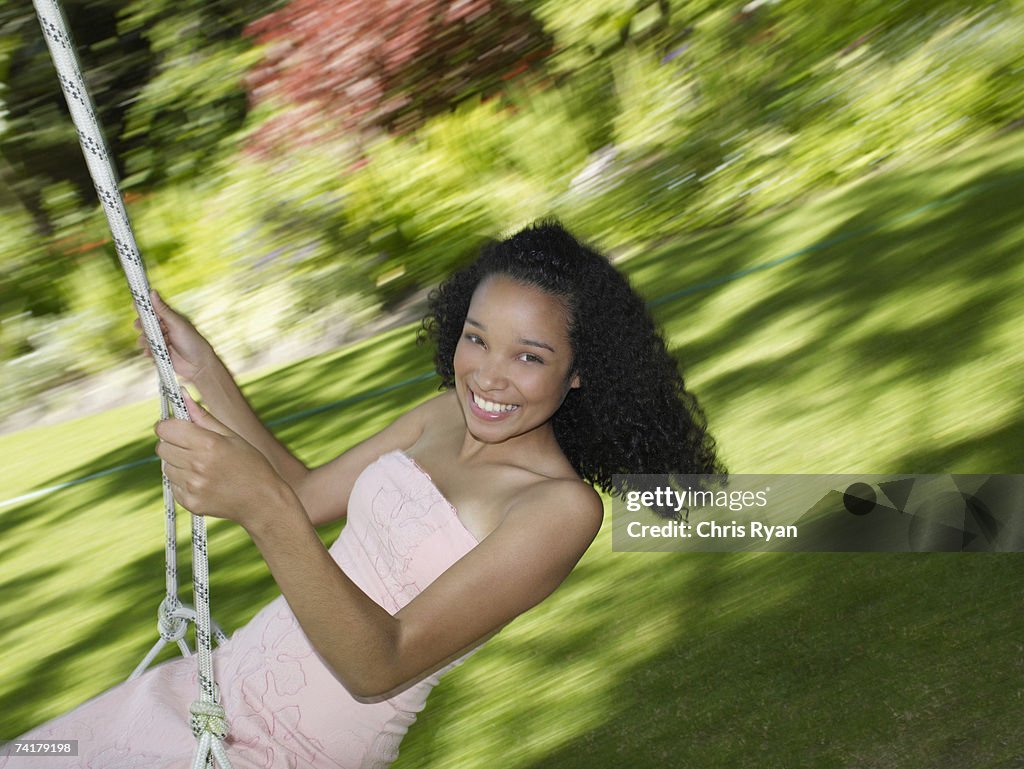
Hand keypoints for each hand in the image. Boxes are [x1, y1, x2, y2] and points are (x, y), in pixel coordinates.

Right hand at [136, 291, 216, 382]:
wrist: (198, 365)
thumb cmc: (191, 341)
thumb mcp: (177, 324)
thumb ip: (163, 310)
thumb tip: (152, 292)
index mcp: (169, 320)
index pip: (153, 311)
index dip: (143, 308)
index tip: (134, 304)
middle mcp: (164, 330)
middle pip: (145, 325)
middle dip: (142, 327)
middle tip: (140, 327)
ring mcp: (161, 342)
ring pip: (144, 339)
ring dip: (145, 341)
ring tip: (153, 344)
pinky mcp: (160, 354)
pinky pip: (148, 352)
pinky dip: (149, 353)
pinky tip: (153, 354)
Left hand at [155, 392, 291, 530]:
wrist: (262, 501)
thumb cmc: (251, 464)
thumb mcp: (231, 436)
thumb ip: (203, 416)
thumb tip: (182, 394)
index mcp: (209, 444)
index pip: (166, 429)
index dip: (169, 426)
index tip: (177, 428)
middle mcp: (197, 465)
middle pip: (162, 448)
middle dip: (173, 444)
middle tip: (193, 448)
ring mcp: (193, 486)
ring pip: (166, 467)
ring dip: (178, 464)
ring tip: (202, 467)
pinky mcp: (190, 502)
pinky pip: (172, 486)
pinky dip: (183, 482)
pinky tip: (203, 482)